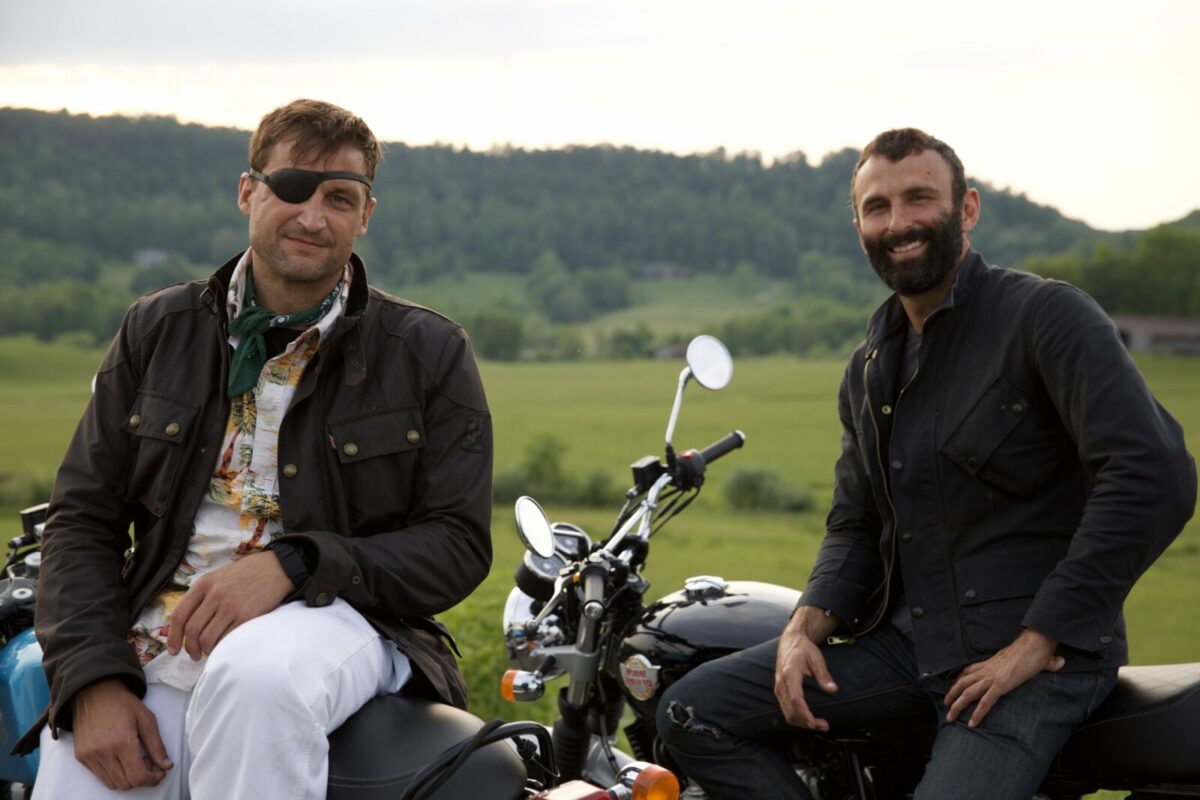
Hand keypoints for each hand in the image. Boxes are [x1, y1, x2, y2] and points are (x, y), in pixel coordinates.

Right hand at [71, 679, 172, 789]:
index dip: (152, 779)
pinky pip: (100, 776)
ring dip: (127, 777)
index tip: (160, 772)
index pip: (137, 777)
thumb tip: (166, 766)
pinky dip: (114, 773)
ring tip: (134, 758)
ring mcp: (89, 757)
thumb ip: (157, 745)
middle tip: (149, 761)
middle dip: (142, 778)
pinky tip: (120, 758)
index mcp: (121, 742)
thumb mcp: (147, 719)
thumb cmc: (123, 703)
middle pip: (126, 784)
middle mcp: (102, 753)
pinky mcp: (80, 757)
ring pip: (112, 783)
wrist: (94, 692)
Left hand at [167, 550, 292, 659]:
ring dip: (205, 650)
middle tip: (194, 655)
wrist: (277, 568)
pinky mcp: (246, 616)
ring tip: (209, 652)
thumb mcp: (219, 576)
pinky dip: (222, 647)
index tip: (173, 649)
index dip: (173, 636)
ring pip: (206, 638)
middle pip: (191, 630)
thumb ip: (203, 595)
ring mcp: (230, 606)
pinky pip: (226, 639)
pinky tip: (224, 646)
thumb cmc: (247, 574)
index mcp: (204, 584)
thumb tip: (187, 621)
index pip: (179, 615)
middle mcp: (215, 595)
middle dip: (190, 648)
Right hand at [774, 606, 840, 731]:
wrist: (789, 641)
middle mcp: (781, 683)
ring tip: (819, 724)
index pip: (796, 699)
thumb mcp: (816, 658)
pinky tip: (809, 718)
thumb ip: (824, 674)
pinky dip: (798, 718)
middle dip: (806, 723)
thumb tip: (832, 689)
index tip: (814, 723)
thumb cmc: (803, 648)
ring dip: (803, 723)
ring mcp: (779, 688)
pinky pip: (787, 710)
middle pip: (791, 711)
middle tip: (824, 725)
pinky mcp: (780, 691)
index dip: (804, 714)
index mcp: (789, 674)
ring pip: (788, 714)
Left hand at [944, 628, 1063, 727]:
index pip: (969, 670)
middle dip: (952, 694)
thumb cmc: (1035, 649)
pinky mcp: (1000, 685)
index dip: (959, 679)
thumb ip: (1044, 662)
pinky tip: (972, 723)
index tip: (952, 686)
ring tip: (951, 717)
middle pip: (963, 682)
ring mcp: (993, 678)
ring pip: (968, 693)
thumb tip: (1059, 662)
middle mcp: (988, 670)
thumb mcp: (1033, 656)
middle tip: (946, 705)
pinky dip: (977, 713)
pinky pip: (985, 702)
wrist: (1035, 644)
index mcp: (991, 663)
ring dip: (957, 705)